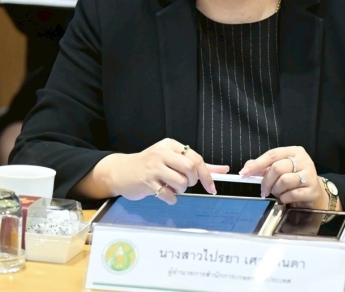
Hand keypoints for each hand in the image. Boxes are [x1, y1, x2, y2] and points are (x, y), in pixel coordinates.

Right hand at [92, 138, 228, 203]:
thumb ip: (198, 164)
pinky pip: (168, 195)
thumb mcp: (172, 159)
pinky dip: (171, 199)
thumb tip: (223, 170)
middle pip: (190, 169)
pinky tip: (163, 193)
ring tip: (171, 186)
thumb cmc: (150, 165)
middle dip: (192, 181)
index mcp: (170, 145)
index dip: (207, 175)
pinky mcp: (146, 182)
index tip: (212, 187)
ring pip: (181, 183)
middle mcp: (162, 153)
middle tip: (185, 183)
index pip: (196, 158)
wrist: (122, 171)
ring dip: (180, 190)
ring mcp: (153, 167)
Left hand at [240, 146, 328, 208]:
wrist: (314, 193)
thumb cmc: (293, 179)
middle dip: (267, 181)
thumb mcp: (279, 170)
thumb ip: (263, 167)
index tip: (244, 173)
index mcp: (294, 151)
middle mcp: (303, 160)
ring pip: (284, 181)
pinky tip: (287, 198)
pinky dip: (284, 198)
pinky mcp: (312, 189)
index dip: (257, 164)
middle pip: (277, 168)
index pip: (272, 154)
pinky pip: (291, 194)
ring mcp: (309, 174)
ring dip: (276, 190)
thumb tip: (247, 167)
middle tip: (264, 190)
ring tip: (278, 192)